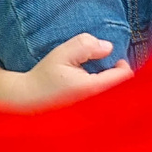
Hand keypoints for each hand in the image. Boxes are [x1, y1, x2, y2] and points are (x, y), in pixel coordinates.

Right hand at [15, 31, 131, 103]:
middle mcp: (96, 99)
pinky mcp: (86, 105)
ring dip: (106, 74)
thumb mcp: (63, 53)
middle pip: (119, 82)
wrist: (28, 97)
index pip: (123, 75)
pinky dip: (98, 80)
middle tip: (100, 58)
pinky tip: (84, 75)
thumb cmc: (44, 75)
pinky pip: (101, 90)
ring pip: (110, 87)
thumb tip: (108, 47)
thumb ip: (86, 46)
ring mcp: (92, 104)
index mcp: (93, 86)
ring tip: (91, 66)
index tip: (111, 54)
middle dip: (114, 67)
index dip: (122, 61)